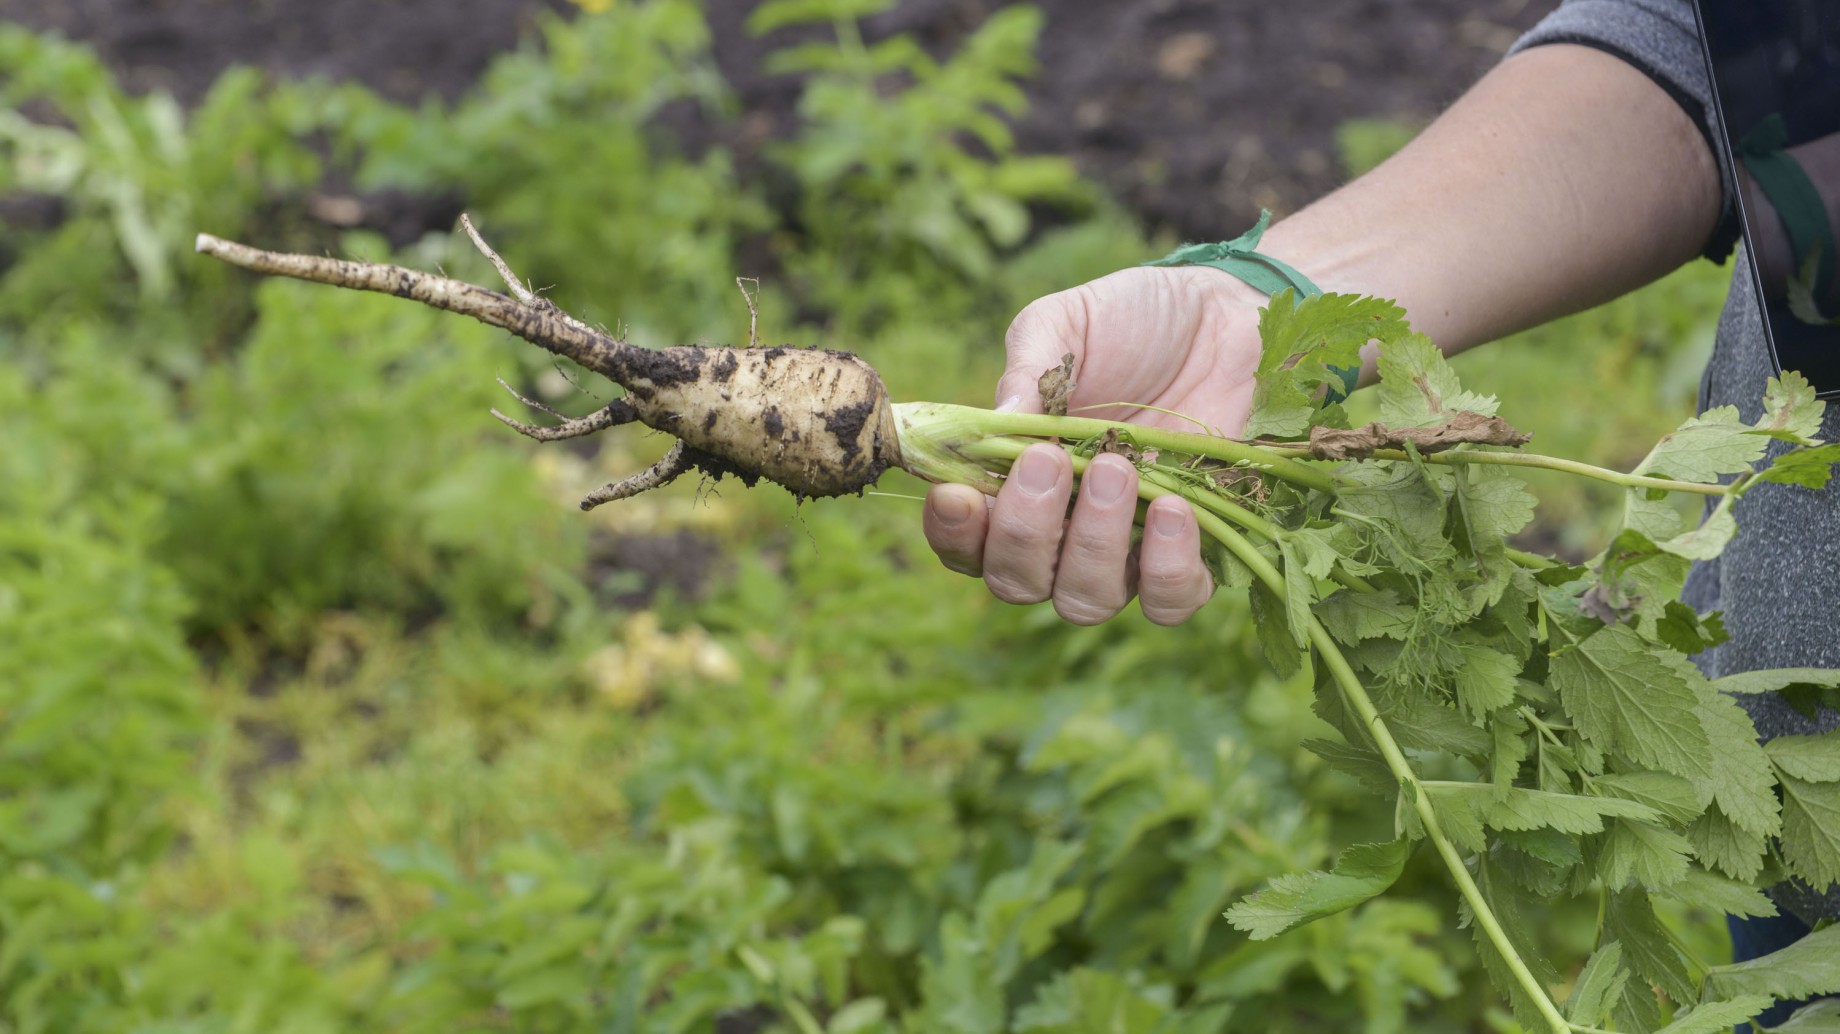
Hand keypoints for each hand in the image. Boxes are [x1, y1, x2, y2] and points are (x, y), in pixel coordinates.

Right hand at [923, 265, 1267, 624]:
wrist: (1226, 316)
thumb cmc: (1133, 321)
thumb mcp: (1068, 323)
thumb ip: (1028, 368)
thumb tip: (995, 425)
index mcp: (1014, 483)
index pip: (966, 541)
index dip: (955, 533)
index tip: (960, 494)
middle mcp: (1061, 532)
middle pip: (1018, 582)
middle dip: (1024, 532)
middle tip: (1051, 461)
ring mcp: (1125, 550)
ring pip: (1085, 601)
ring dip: (1092, 547)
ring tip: (1117, 468)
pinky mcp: (1191, 554)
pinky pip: (1170, 602)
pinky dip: (1165, 569)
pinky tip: (1175, 508)